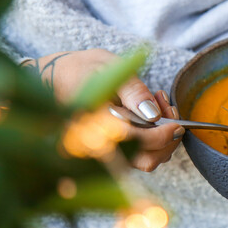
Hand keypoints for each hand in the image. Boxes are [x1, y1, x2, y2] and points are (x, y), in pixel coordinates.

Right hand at [23, 49, 183, 171]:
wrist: (50, 80)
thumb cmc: (79, 70)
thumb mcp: (105, 66)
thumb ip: (132, 89)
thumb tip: (154, 114)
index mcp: (92, 125)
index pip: (135, 142)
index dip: (162, 135)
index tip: (177, 122)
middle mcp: (97, 147)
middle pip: (146, 160)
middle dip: (168, 138)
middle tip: (167, 106)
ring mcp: (104, 154)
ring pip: (146, 161)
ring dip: (164, 137)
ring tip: (157, 103)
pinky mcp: (111, 153)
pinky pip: (140, 155)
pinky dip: (155, 138)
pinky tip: (151, 113)